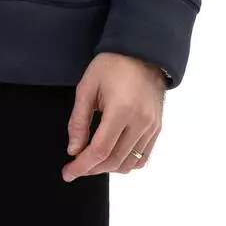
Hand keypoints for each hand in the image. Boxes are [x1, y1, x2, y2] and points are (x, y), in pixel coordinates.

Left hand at [62, 52, 165, 180]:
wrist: (142, 53)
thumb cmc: (111, 65)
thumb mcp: (87, 87)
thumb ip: (79, 121)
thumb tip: (74, 150)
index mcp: (121, 110)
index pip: (100, 150)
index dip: (82, 165)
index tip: (68, 172)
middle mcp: (140, 122)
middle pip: (114, 160)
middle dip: (92, 169)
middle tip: (75, 167)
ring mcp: (152, 127)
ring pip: (129, 163)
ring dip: (108, 168)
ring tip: (91, 161)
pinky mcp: (157, 128)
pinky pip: (143, 157)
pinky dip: (126, 163)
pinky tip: (112, 157)